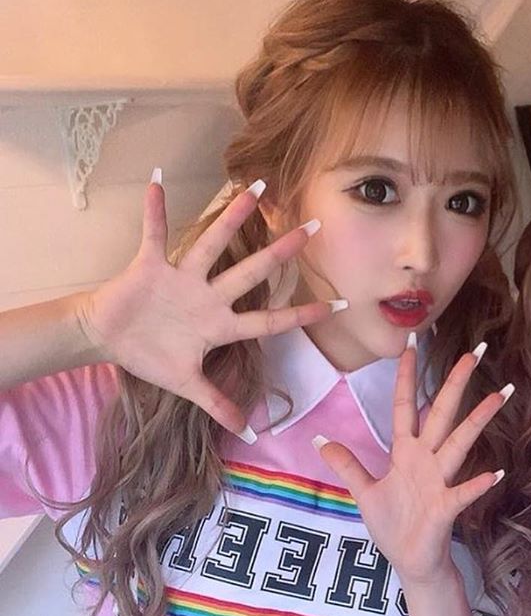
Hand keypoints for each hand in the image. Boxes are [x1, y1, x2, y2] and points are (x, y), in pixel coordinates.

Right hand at [76, 174, 341, 437]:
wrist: (107, 339)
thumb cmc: (149, 356)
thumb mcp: (188, 387)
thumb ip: (219, 406)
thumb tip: (250, 436)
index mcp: (220, 325)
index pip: (271, 320)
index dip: (302, 314)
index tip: (337, 304)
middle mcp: (209, 297)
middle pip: (253, 273)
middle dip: (282, 252)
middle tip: (313, 227)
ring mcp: (183, 279)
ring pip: (213, 244)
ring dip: (231, 218)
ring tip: (254, 189)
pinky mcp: (151, 266)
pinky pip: (155, 232)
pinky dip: (154, 208)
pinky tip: (158, 179)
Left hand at [316, 340, 508, 586]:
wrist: (411, 563)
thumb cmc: (393, 527)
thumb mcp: (363, 492)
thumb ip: (347, 464)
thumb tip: (320, 438)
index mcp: (405, 454)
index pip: (405, 406)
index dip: (406, 376)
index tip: (410, 344)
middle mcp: (427, 461)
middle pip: (441, 413)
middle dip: (456, 383)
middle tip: (474, 352)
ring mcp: (440, 482)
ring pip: (460, 443)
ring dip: (478, 420)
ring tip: (500, 395)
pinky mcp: (446, 508)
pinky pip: (463, 493)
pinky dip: (478, 484)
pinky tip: (494, 473)